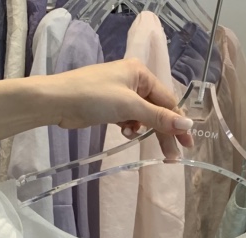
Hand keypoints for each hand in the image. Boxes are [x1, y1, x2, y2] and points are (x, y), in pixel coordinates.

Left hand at [41, 59, 193, 158]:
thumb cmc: (94, 97)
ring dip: (143, 129)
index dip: (177, 123)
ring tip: (135, 137)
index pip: (167, 100)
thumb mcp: (130, 106)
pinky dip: (129, 127)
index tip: (187, 144)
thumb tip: (187, 125)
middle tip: (173, 156)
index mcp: (140, 73)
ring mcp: (121, 94)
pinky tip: (126, 132)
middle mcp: (133, 81)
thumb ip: (158, 117)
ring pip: (143, 116)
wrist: (58, 101)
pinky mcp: (110, 107)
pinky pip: (128, 118)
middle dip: (163, 131)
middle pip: (156, 109)